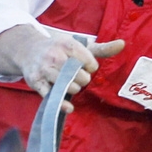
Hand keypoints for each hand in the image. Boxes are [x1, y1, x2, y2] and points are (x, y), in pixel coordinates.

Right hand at [0, 25, 124, 112]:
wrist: (28, 50)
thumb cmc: (59, 50)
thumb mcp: (79, 46)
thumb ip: (102, 48)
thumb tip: (123, 44)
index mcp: (67, 44)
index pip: (89, 62)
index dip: (91, 67)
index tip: (85, 66)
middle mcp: (54, 55)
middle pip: (79, 76)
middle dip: (82, 80)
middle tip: (77, 77)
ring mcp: (44, 69)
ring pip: (67, 86)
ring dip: (74, 89)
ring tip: (70, 84)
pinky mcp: (35, 82)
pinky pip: (50, 96)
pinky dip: (61, 104)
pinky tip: (69, 107)